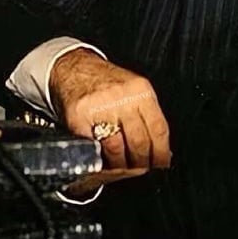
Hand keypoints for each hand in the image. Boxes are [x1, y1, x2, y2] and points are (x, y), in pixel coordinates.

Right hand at [49, 48, 171, 169]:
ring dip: (121, 167)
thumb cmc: (107, 81)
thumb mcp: (135, 89)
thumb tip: (162, 148)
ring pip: (117, 150)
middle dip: (143, 163)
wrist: (75, 68)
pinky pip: (93, 149)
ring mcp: (100, 108)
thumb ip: (147, 114)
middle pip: (139, 142)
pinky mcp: (79, 119)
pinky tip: (104, 163)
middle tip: (143, 170)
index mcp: (141, 91)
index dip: (162, 153)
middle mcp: (122, 98)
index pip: (158, 129)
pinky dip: (100, 162)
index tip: (162, 164)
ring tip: (124, 169)